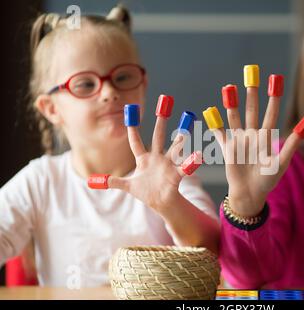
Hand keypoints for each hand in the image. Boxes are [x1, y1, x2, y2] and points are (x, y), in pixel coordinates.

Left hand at [91, 99, 201, 213]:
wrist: (162, 203)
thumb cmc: (146, 192)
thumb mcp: (128, 186)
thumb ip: (112, 181)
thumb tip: (92, 181)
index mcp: (144, 159)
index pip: (136, 141)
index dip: (133, 128)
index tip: (129, 110)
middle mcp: (157, 157)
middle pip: (158, 136)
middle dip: (161, 120)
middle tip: (166, 101)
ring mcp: (168, 165)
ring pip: (175, 147)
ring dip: (181, 135)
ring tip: (188, 122)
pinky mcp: (177, 175)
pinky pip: (185, 168)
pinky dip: (191, 163)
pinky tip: (199, 155)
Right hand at [208, 67, 303, 217]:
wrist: (251, 194)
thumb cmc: (268, 180)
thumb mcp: (282, 161)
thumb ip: (292, 142)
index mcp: (266, 137)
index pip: (271, 112)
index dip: (273, 96)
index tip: (275, 79)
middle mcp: (252, 135)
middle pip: (252, 109)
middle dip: (252, 92)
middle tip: (251, 72)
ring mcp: (239, 140)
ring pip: (235, 117)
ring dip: (231, 103)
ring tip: (228, 87)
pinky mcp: (227, 149)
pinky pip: (220, 134)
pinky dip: (215, 124)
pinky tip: (210, 112)